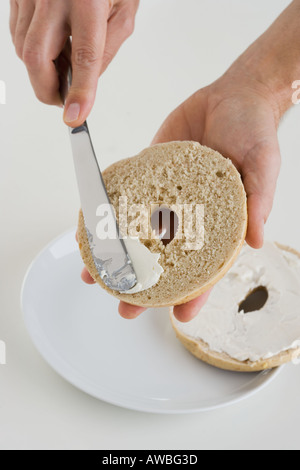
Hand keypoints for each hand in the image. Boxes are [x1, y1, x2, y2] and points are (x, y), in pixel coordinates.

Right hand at [10, 0, 138, 125]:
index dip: (79, 91)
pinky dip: (33, 52)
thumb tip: (84, 85)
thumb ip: (107, 49)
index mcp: (88, 0)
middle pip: (36, 58)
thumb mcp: (124, 10)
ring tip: (64, 64)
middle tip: (63, 101)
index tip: (75, 116)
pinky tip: (52, 46)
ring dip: (42, 71)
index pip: (84, 56)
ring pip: (22, 50)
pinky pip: (16, 36)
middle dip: (47, 91)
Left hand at [118, 60, 281, 321]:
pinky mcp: (151, 175)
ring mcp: (168, 198)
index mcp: (221, 223)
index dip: (196, 293)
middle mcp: (191, 216)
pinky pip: (127, 198)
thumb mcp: (264, 165)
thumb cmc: (255, 131)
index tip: (179, 315)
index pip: (207, 267)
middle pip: (167, 259)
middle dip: (146, 285)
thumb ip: (259, 201)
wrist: (233, 95)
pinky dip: (111, 215)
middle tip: (124, 306)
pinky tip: (95, 228)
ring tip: (96, 275)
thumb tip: (258, 241)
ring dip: (120, 256)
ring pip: (141, 235)